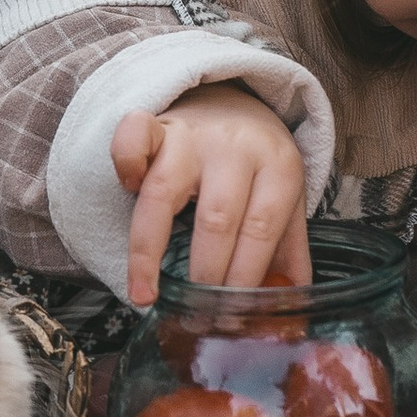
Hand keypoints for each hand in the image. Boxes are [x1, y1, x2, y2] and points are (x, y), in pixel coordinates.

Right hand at [111, 86, 310, 305]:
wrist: (233, 100)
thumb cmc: (257, 163)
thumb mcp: (286, 198)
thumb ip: (289, 249)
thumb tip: (291, 304)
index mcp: (278, 168)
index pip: (261, 230)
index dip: (244, 278)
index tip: (231, 316)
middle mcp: (235, 149)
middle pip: (217, 218)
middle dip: (205, 274)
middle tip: (196, 316)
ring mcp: (192, 136)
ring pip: (164, 192)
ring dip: (149, 250)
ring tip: (144, 294)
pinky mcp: (156, 127)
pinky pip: (132, 138)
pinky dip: (124, 161)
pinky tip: (126, 192)